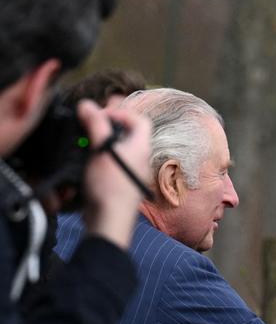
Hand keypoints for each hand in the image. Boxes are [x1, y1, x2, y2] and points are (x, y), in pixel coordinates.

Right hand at [79, 101, 152, 248]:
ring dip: (103, 142)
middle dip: (109, 126)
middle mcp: (141, 158)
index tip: (101, 115)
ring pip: (120, 149)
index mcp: (141, 147)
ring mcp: (132, 172)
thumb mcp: (102, 149)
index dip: (122, 113)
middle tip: (90, 127)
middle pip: (128, 134)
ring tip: (85, 142)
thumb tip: (87, 104)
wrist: (110, 219)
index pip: (140, 120)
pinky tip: (87, 160)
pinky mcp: (121, 183)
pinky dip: (101, 157)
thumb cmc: (110, 184)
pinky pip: (113, 163)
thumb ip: (96, 125)